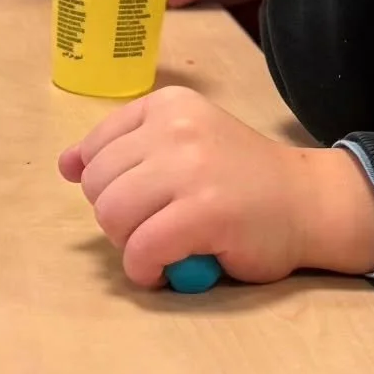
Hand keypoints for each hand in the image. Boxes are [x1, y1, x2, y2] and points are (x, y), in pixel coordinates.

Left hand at [59, 87, 373, 286]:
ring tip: (164, 244)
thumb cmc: (240, 177)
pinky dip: (147, 270)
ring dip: (130, 244)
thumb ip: (127, 149)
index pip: (96, 148)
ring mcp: (191, 167)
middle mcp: (177, 126)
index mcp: (170, 104)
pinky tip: (170, 267)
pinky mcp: (203, 211)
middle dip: (118, 217)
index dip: (109, 186)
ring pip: (111, 216)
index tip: (143, 197)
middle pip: (98, 186)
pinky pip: (140, 250)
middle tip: (158, 224)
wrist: (307, 200)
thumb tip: (66, 165)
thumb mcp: (183, 142)